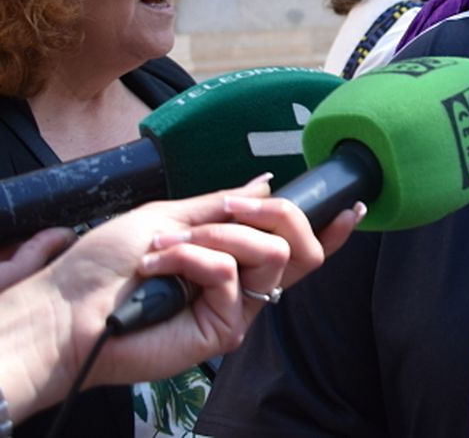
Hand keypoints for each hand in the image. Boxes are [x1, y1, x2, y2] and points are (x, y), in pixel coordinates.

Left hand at [0, 179, 360, 421]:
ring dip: (220, 236)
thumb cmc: (105, 264)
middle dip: (276, 213)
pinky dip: (193, 259)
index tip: (353, 204)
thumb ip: (222, 205)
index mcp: (233, 256)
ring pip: (272, 255)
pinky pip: (231, 276)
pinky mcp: (223, 330)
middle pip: (300, 246)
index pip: (295, 245)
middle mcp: (242, 283)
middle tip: (229, 208)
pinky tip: (159, 268)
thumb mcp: (170, 215)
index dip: (330, 229)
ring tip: (169, 245)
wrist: (68, 308)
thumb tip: (265, 185)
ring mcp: (235, 308)